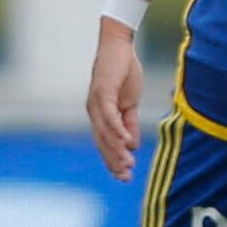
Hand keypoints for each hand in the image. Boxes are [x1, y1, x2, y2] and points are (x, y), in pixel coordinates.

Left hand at [86, 22, 142, 179]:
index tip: (124, 176)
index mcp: (100, 115)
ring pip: (105, 132)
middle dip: (113, 161)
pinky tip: (126, 142)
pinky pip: (109, 115)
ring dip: (117, 150)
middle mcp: (94, 112)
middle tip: (125, 178)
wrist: (119, 48)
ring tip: (127, 164)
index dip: (113, 160)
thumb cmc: (124, 74)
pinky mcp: (102, 92)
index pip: (105, 143)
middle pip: (102, 142)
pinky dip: (117, 130)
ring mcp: (96, 102)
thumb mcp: (129, 103)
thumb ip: (129, 124)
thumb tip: (131, 145)